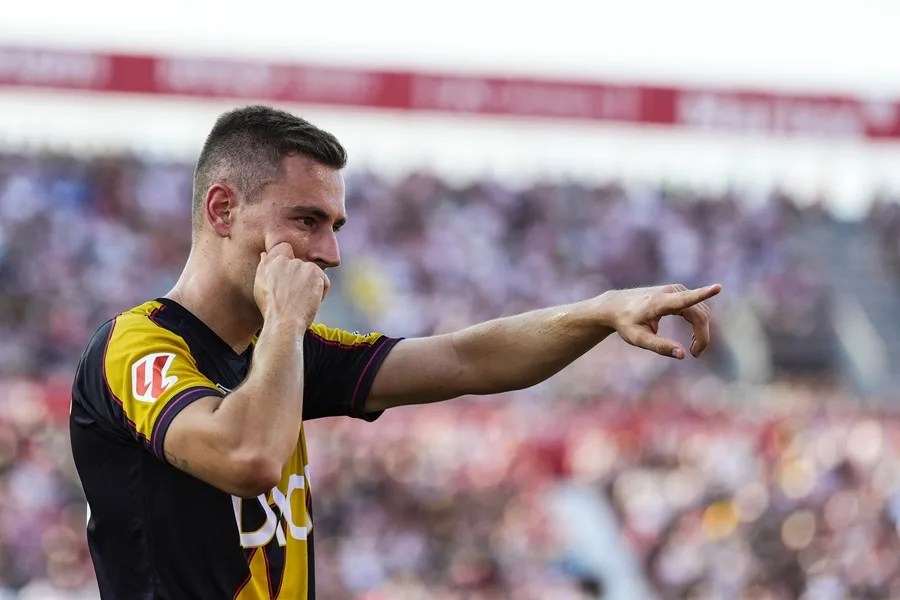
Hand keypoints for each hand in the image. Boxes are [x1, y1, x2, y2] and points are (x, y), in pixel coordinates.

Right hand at [254, 242, 329, 327]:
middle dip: (301, 278)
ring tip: (301, 301)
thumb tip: (265, 254)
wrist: (283, 321)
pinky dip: (322, 293)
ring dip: (312, 286)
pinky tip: (310, 302)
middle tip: (295, 297)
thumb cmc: (271, 309)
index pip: (285, 249)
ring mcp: (302, 265)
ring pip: (314, 274)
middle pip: (302, 265)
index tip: (291, 278)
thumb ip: (264, 268)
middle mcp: (288, 260)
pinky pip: (324, 281)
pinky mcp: (315, 273)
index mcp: (272, 262)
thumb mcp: (261, 287)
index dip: (291, 261)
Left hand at [601, 283, 721, 358]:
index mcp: (660, 302)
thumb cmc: (626, 323)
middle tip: (695, 354)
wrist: (616, 305)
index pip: (685, 299)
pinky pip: (696, 308)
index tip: (717, 288)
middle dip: (702, 335)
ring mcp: (676, 289)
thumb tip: (683, 355)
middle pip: (699, 314)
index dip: (703, 294)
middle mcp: (671, 292)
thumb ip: (660, 347)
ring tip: (693, 349)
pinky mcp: (678, 292)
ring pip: (700, 311)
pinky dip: (698, 323)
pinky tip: (692, 338)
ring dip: (701, 331)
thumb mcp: (638, 339)